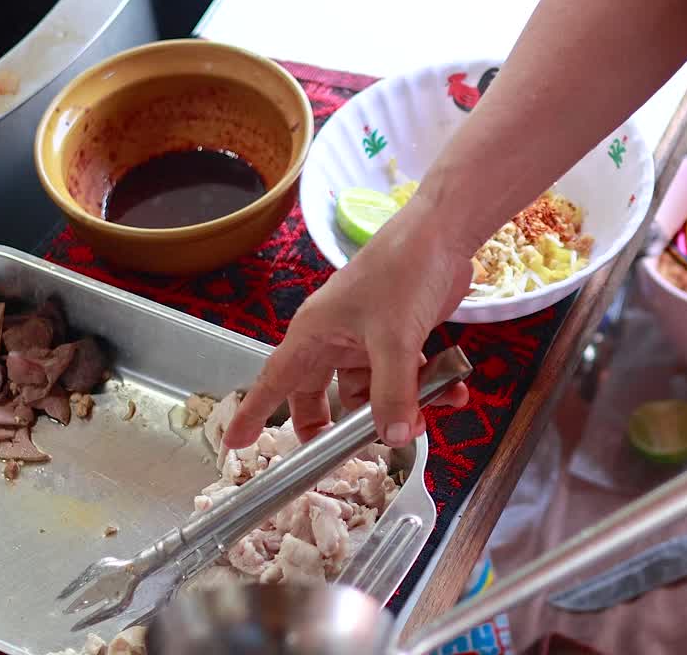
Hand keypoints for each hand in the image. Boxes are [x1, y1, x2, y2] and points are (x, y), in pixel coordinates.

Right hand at [224, 197, 471, 449]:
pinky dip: (425, 388)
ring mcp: (367, 338)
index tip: (235, 443)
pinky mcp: (397, 334)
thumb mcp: (394, 340)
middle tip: (350, 453)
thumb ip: (393, 394)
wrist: (442, 232)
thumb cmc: (402, 272)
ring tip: (426, 416)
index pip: (274, 382)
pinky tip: (452, 392)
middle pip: (323, 395)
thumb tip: (393, 438)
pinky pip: (403, 375)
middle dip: (339, 425)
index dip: (254, 413)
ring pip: (371, 390)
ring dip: (399, 407)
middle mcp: (334, 338)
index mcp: (314, 334)